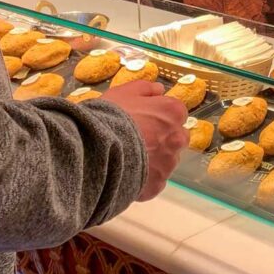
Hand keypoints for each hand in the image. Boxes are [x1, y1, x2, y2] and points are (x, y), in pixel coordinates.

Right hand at [98, 80, 188, 201]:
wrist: (96, 148)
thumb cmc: (111, 116)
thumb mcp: (125, 92)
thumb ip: (146, 88)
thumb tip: (160, 89)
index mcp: (173, 113)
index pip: (177, 114)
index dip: (160, 116)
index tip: (145, 119)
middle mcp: (177, 138)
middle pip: (177, 138)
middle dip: (163, 138)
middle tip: (139, 139)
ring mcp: (168, 164)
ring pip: (167, 160)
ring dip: (155, 159)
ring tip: (130, 157)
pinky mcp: (157, 184)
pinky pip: (155, 180)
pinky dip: (145, 178)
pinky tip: (128, 173)